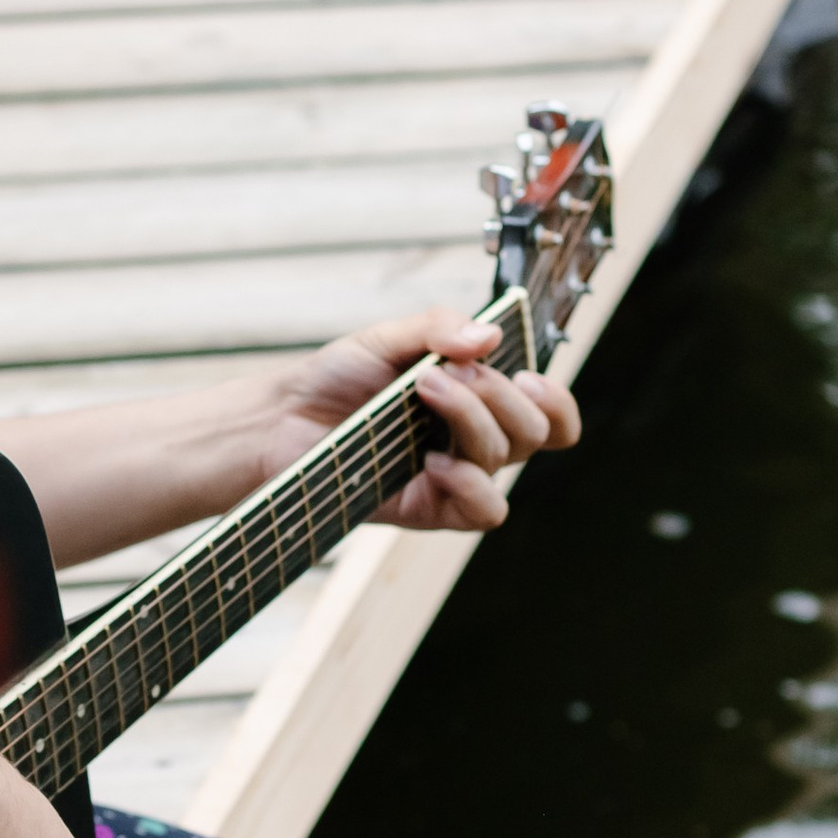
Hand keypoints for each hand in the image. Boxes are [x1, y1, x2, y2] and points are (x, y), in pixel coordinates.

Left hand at [253, 307, 580, 535]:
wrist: (280, 419)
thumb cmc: (334, 379)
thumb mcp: (387, 337)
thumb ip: (438, 327)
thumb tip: (489, 336)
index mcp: (477, 398)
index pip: (549, 413)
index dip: (556, 400)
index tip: (526, 375)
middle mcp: (473, 439)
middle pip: (533, 430)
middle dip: (498, 393)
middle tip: (444, 371)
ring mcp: (454, 476)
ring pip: (506, 459)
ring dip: (473, 419)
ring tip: (422, 392)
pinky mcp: (431, 510)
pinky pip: (484, 510)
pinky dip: (470, 482)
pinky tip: (433, 460)